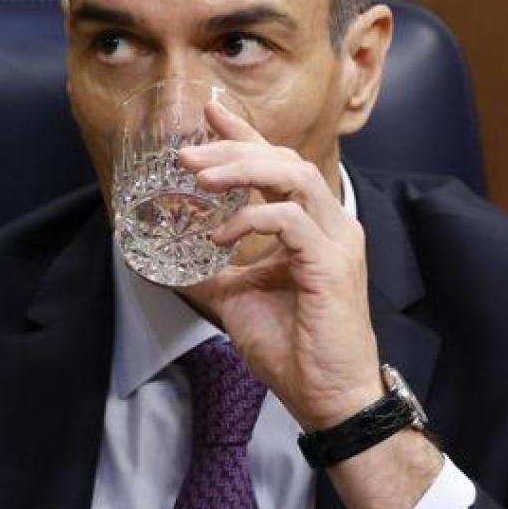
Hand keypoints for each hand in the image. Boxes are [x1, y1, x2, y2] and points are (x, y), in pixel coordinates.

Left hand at [174, 100, 382, 429]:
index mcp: (312, 227)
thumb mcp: (239, 299)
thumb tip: (172, 261)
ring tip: (201, 178)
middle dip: (234, 148)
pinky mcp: (332, 265)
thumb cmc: (294, 348)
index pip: (279, 165)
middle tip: (186, 152)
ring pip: (294, 177)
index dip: (245, 136)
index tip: (209, 113)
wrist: (327, 396)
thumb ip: (215, 272)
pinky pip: (292, 221)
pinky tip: (221, 237)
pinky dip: (253, 218)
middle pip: (285, 160)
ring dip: (244, 170)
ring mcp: (335, 241)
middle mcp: (330, 224)